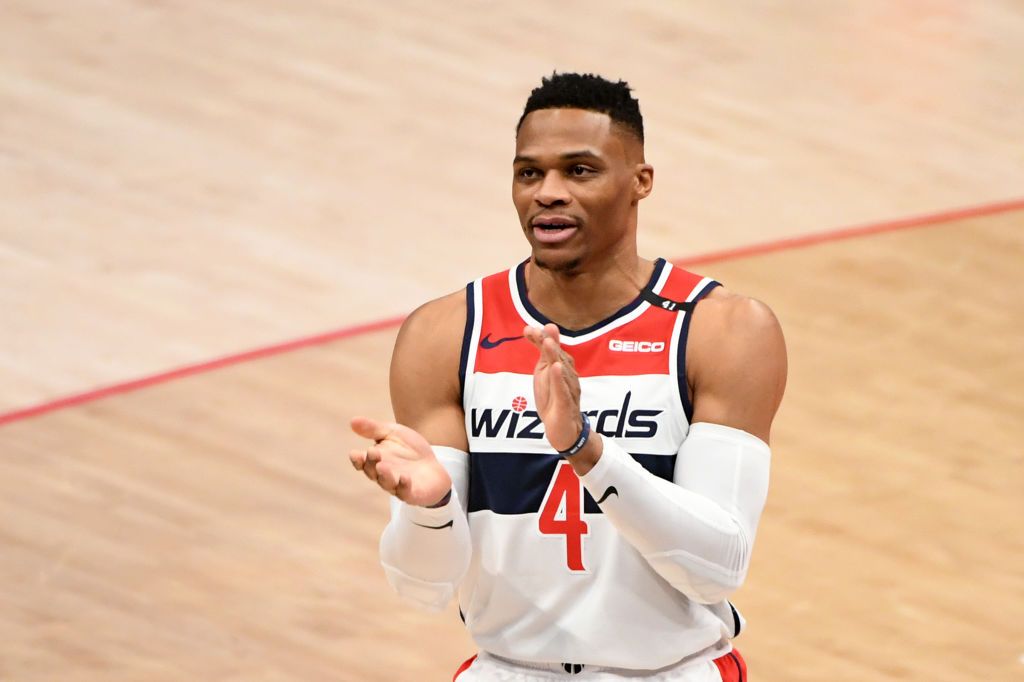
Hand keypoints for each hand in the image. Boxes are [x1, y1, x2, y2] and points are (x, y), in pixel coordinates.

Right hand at [349, 416, 452, 506]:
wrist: (433, 464)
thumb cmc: (410, 449)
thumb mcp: (393, 433)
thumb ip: (374, 429)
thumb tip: (352, 421)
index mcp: (375, 461)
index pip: (362, 462)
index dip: (357, 459)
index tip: (355, 453)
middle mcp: (383, 475)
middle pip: (372, 472)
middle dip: (371, 463)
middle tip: (373, 452)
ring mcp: (397, 485)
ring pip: (386, 483)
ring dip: (384, 475)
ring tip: (382, 466)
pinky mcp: (412, 493)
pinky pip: (405, 492)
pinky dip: (403, 486)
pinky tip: (404, 478)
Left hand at [523, 323, 583, 451]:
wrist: (564, 430)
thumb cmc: (554, 400)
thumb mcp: (544, 374)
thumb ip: (542, 352)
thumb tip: (532, 328)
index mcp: (561, 367)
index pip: (552, 350)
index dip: (541, 339)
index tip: (528, 330)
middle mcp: (567, 375)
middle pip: (558, 356)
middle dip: (549, 342)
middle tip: (540, 331)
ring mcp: (568, 389)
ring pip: (562, 370)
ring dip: (555, 355)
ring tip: (547, 342)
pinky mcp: (566, 404)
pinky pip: (563, 390)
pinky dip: (559, 379)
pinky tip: (556, 368)